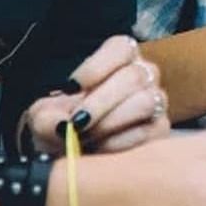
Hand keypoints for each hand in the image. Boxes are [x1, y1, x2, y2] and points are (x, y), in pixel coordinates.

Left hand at [24, 35, 169, 154]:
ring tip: (86, 137)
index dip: (96, 67)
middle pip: (133, 77)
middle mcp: (143, 75)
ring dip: (111, 122)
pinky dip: (120, 143)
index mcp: (119, 59)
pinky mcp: (160, 130)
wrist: (73, 157)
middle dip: (100, 103)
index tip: (71, 88)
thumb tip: (61, 126)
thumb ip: (46, 119)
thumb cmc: (63, 126)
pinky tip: (100, 149)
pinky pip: (148, 132)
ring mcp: (156, 102)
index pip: (120, 48)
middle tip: (76, 123)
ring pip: (145, 102)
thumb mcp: (45, 119)